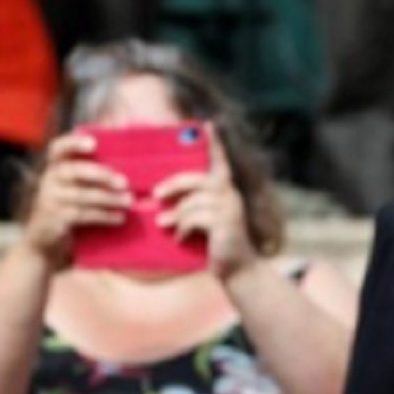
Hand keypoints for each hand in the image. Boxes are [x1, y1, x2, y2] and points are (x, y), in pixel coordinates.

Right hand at [19, 133, 130, 270]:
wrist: (45, 240)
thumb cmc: (69, 207)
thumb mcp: (74, 187)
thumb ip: (91, 176)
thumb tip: (128, 170)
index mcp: (55, 166)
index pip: (58, 148)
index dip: (74, 143)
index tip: (93, 142)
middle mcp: (49, 179)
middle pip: (74, 171)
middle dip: (101, 175)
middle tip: (124, 182)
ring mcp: (50, 199)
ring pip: (82, 195)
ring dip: (109, 198)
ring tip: (129, 201)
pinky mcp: (55, 218)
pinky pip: (83, 215)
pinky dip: (104, 216)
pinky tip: (120, 217)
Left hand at [152, 137, 257, 282]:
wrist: (236, 268)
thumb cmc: (216, 242)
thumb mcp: (203, 218)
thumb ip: (191, 204)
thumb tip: (159, 200)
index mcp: (226, 189)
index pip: (220, 162)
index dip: (215, 143)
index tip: (208, 124)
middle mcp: (231, 194)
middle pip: (196, 179)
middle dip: (173, 185)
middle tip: (156, 195)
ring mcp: (230, 209)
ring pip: (191, 203)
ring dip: (175, 215)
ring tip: (165, 224)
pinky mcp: (226, 224)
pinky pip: (194, 219)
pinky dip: (182, 229)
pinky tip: (180, 238)